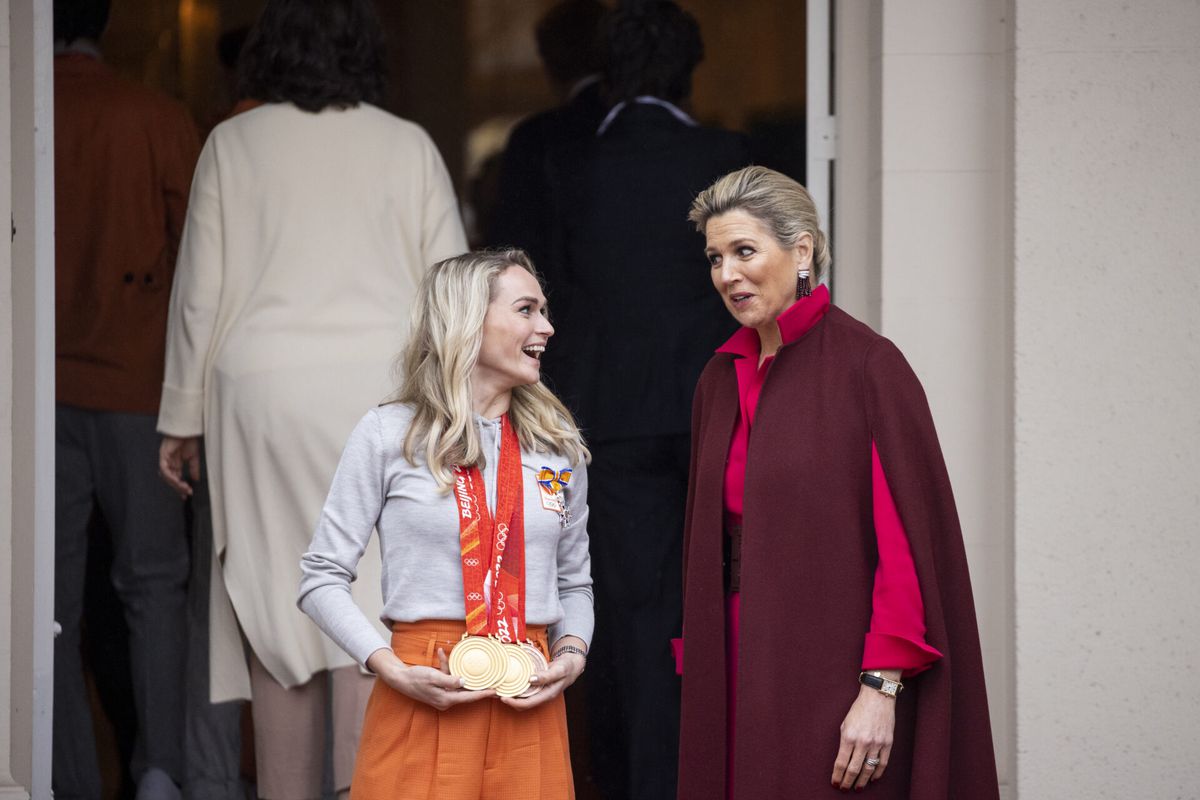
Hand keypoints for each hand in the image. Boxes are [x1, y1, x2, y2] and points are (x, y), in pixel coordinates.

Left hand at [159, 436, 200, 498]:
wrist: (188, 430)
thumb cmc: (190, 440)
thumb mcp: (194, 457)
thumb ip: (193, 469)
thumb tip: (195, 480)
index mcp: (176, 463)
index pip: (176, 478)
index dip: (181, 487)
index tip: (186, 495)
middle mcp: (169, 462)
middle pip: (171, 479)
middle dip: (178, 488)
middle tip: (186, 493)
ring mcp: (165, 459)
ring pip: (166, 476)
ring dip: (175, 483)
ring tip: (184, 487)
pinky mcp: (163, 455)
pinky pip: (164, 469)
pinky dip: (170, 476)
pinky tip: (177, 480)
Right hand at [366, 646, 491, 710]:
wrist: (399, 679)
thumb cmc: (415, 678)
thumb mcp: (433, 677)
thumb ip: (449, 680)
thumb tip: (464, 682)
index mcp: (446, 699)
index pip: (469, 697)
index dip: (483, 693)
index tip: (495, 691)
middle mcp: (445, 700)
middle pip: (465, 691)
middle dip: (476, 684)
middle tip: (493, 681)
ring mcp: (441, 695)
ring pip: (455, 682)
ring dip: (453, 669)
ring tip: (448, 657)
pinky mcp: (438, 690)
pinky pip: (447, 679)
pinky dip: (445, 668)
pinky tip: (441, 654)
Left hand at [498, 636, 585, 710]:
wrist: (572, 665)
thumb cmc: (566, 667)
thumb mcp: (559, 670)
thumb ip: (547, 676)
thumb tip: (531, 679)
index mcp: (547, 695)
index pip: (528, 704)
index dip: (514, 703)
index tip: (503, 698)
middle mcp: (542, 696)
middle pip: (522, 703)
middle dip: (508, 700)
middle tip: (495, 693)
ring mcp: (539, 692)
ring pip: (522, 698)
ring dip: (510, 695)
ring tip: (498, 689)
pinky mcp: (537, 687)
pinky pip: (524, 691)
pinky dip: (515, 688)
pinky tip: (509, 683)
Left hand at [832, 681, 896, 790]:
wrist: (877, 697)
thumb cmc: (858, 710)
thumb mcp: (845, 724)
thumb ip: (844, 742)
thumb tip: (843, 761)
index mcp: (849, 736)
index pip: (841, 763)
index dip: (837, 775)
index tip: (835, 783)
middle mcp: (862, 742)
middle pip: (854, 770)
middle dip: (848, 782)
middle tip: (845, 789)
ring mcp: (876, 743)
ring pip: (869, 769)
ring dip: (862, 781)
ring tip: (858, 788)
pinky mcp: (888, 743)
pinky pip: (882, 764)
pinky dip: (877, 774)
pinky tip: (872, 779)